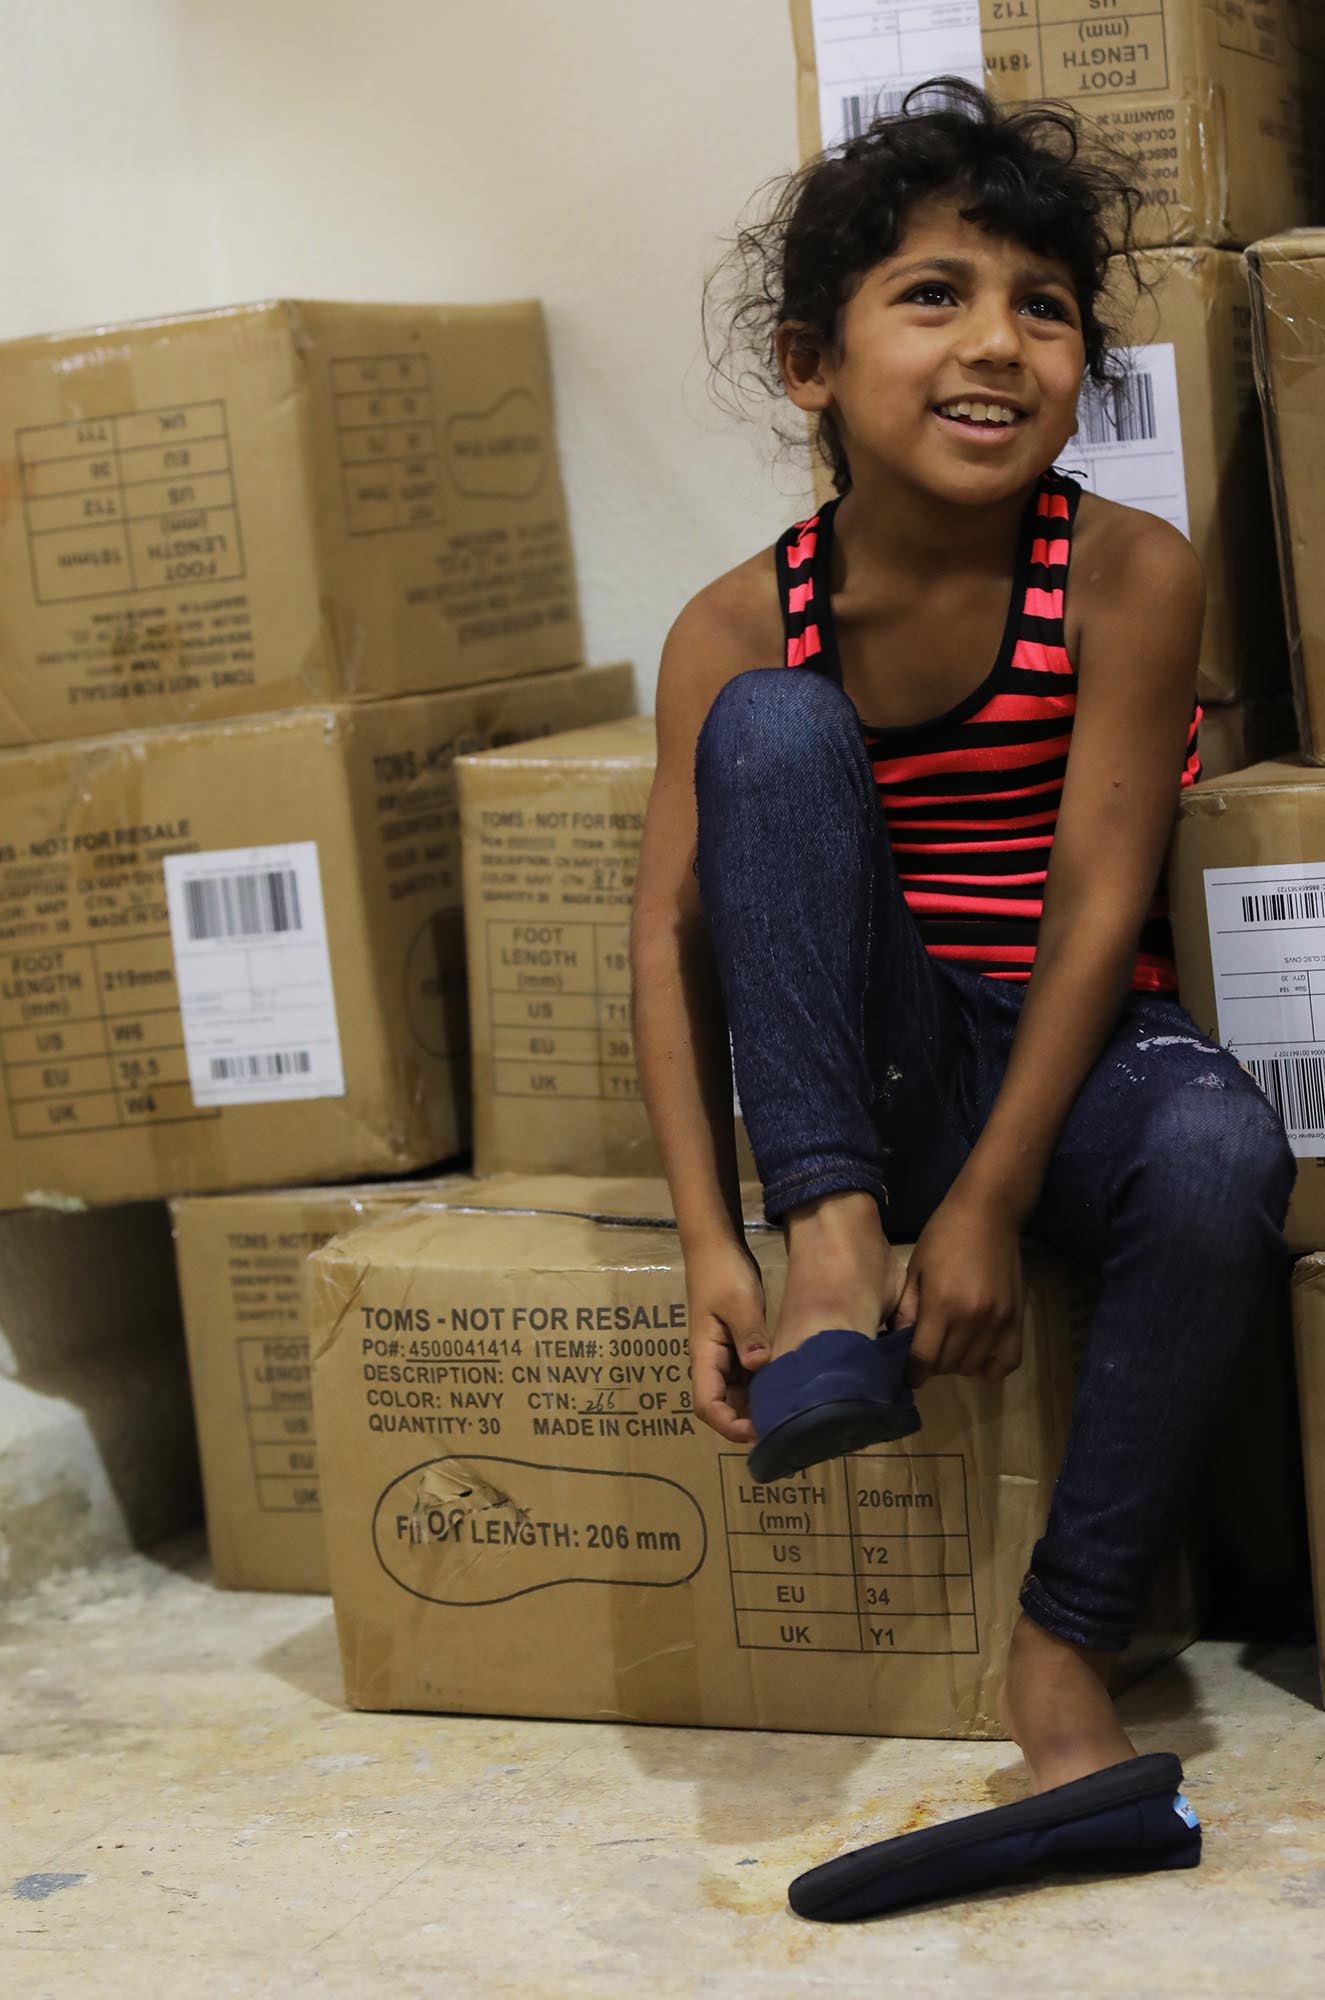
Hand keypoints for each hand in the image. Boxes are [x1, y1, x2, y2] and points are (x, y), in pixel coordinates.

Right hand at [685, 1236, 769, 1443]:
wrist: (715, 1247)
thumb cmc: (723, 1273)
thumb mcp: (740, 1302)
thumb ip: (749, 1335)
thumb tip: (760, 1367)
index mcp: (704, 1354)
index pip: (707, 1405)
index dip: (728, 1426)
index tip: (759, 1432)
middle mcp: (711, 1361)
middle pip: (721, 1406)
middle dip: (746, 1422)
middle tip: (783, 1428)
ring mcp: (723, 1355)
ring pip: (736, 1394)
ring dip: (755, 1406)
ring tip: (788, 1413)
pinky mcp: (736, 1346)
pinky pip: (746, 1377)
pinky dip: (761, 1388)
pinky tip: (785, 1389)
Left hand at [891, 1187, 1023, 1386]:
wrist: (989, 1215)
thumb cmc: (944, 1237)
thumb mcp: (916, 1269)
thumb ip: (908, 1310)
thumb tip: (897, 1344)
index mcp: (942, 1305)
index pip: (924, 1359)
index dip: (912, 1373)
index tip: (907, 1375)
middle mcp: (972, 1319)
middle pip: (948, 1366)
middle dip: (932, 1366)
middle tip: (927, 1350)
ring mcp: (998, 1321)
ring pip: (974, 1367)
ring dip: (957, 1365)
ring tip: (950, 1348)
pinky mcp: (1017, 1319)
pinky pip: (1006, 1362)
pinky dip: (990, 1367)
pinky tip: (977, 1353)